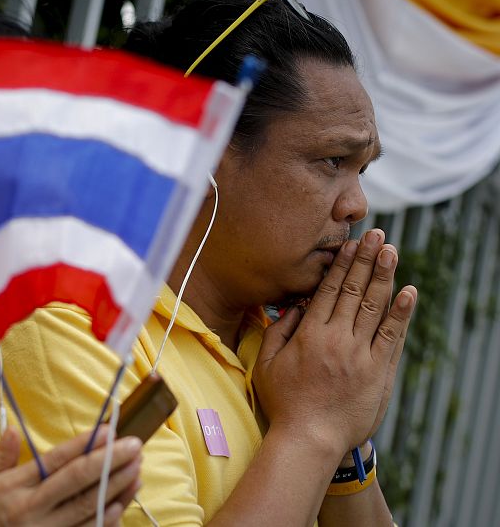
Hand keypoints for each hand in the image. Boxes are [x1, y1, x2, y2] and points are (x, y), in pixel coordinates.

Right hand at [0, 426, 141, 526]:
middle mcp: (31, 509)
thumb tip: (14, 431)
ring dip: (117, 488)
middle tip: (136, 445)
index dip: (87, 444)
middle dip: (111, 461)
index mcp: (13, 488)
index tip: (110, 429)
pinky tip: (120, 505)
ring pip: (89, 508)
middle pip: (80, 481)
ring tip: (138, 470)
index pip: (58, 460)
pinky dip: (106, 520)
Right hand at [254, 228, 416, 456]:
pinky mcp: (378, 372)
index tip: (351, 243)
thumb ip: (278, 331)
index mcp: (309, 335)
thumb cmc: (284, 402)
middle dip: (366, 259)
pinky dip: (401, 313)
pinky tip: (408, 292)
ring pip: (375, 307)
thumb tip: (296, 305)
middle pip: (354, 290)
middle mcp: (337, 339)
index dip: (342, 264)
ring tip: (391, 251)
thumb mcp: (266, 364)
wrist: (309, 439)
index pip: (329, 290)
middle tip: (376, 235)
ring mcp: (360, 355)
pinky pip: (393, 336)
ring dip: (384, 276)